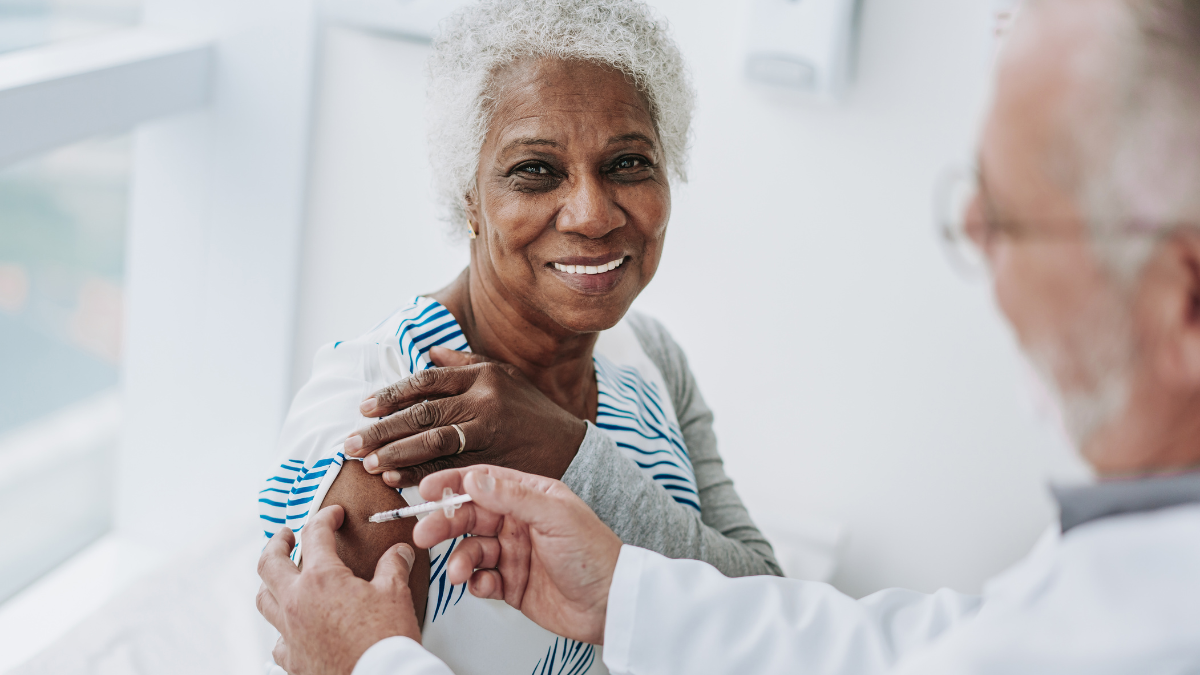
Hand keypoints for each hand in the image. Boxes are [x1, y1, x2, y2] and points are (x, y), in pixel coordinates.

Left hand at [257, 505, 421, 674]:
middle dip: (276, 543)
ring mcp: (290, 632)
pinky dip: (283, 627)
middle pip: (269, 563)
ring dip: (270, 583)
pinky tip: (293, 627)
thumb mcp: (395, 593)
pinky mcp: (293, 659)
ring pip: (265, 600)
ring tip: (280, 576)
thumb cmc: (385, 640)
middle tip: (285, 535)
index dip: (325, 518)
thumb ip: (393, 566)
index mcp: (321, 579)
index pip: (315, 535)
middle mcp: (297, 602)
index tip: (332, 514)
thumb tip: (399, 552)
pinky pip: (277, 639)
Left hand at [343, 347, 586, 487]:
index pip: (426, 382)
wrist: (572, 449)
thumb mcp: (505, 377)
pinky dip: (419, 473)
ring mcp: (490, 432)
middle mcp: (485, 401)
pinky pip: (449, 468)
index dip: (392, 395)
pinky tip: (396, 478)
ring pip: (432, 441)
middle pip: (423, 413)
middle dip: (382, 429)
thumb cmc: (532, 413)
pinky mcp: (494, 462)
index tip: (365, 408)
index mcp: (483, 376)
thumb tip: (429, 353)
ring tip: (367, 463)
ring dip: (395, 453)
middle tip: (350, 443)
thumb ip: (465, 364)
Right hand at [412, 466, 622, 644]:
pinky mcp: (511, 584)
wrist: (610, 604)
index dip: (454, 484)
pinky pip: (481, 579)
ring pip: (472, 549)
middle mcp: (520, 522)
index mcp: (531, 496)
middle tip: (425, 534)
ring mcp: (514, 553)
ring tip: (459, 572)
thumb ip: (513, 496)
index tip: (426, 491)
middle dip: (445, 524)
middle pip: (471, 516)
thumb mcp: (555, 516)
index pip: (485, 483)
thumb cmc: (594, 554)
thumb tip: (475, 480)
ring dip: (460, 559)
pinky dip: (476, 582)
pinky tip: (486, 585)